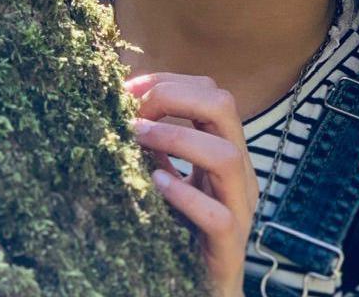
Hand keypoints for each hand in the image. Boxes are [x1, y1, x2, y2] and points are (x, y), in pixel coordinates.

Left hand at [125, 73, 257, 296]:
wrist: (199, 288)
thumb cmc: (180, 230)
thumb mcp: (168, 178)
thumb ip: (156, 148)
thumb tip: (119, 107)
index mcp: (225, 152)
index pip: (211, 94)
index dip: (169, 82)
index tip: (128, 89)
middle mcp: (238, 174)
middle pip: (225, 108)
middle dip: (175, 97)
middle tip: (134, 110)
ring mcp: (238, 209)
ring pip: (227, 156)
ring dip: (177, 138)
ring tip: (138, 137)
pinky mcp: (228, 246)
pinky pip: (217, 216)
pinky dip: (186, 195)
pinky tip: (157, 183)